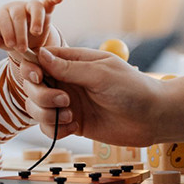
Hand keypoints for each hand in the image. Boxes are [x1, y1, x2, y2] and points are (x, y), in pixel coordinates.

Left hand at [0, 0, 62, 55]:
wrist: (26, 40)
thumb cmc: (11, 39)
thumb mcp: (2, 42)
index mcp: (2, 14)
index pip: (3, 19)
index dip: (6, 30)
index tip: (10, 44)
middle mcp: (16, 8)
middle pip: (18, 15)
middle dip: (20, 33)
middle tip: (22, 48)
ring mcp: (30, 8)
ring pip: (34, 7)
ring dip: (36, 20)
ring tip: (36, 33)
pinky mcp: (45, 10)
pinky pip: (48, 2)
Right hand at [21, 46, 162, 146]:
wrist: (152, 118)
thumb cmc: (132, 89)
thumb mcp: (100, 73)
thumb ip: (69, 67)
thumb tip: (41, 54)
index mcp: (73, 62)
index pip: (40, 60)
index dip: (31, 69)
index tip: (37, 77)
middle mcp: (67, 82)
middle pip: (32, 86)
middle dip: (41, 95)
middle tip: (64, 101)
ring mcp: (68, 103)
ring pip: (36, 108)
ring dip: (46, 113)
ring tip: (70, 116)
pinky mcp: (72, 123)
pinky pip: (49, 127)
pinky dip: (55, 129)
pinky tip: (74, 128)